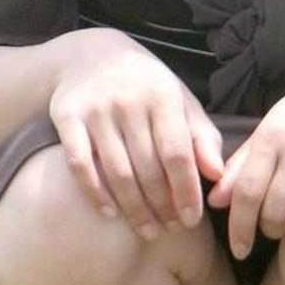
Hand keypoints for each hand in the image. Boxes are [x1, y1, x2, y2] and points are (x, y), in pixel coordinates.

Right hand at [49, 30, 223, 237]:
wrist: (91, 53)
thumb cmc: (147, 87)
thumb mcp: (181, 103)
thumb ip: (203, 137)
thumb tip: (217, 175)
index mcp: (162, 96)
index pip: (177, 154)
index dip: (186, 191)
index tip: (191, 220)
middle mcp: (128, 101)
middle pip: (148, 168)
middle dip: (162, 206)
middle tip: (170, 230)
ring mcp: (95, 109)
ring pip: (117, 172)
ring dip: (133, 208)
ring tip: (147, 230)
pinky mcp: (67, 116)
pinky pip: (80, 164)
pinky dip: (95, 193)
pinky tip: (110, 213)